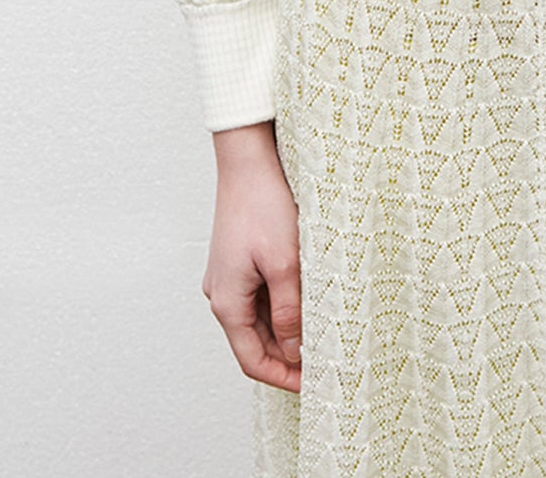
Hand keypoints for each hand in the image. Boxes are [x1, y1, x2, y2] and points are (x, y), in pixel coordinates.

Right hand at [202, 121, 302, 389]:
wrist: (248, 160)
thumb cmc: (264, 205)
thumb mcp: (284, 264)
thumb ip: (289, 312)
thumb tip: (294, 353)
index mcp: (227, 302)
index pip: (252, 360)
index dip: (282, 378)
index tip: (313, 385)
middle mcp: (221, 294)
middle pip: (254, 342)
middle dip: (286, 357)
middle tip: (323, 363)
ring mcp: (228, 277)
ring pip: (259, 319)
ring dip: (286, 331)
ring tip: (321, 334)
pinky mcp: (238, 260)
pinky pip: (259, 296)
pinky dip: (281, 306)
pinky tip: (306, 302)